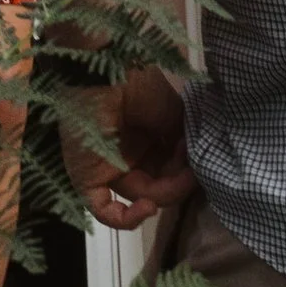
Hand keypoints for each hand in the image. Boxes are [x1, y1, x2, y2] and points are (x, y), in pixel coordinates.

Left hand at [60, 63, 191, 227]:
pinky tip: (149, 206)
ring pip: (139, 198)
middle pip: (156, 187)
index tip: (197, 158)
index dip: (184, 170)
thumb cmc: (136, 83)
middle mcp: (126, 158)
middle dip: (177, 183)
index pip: (167, 171)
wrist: (103, 68)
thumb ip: (182, 139)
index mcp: (143, 141)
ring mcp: (107, 170)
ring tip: (180, 177)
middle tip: (192, 170)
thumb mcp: (170, 109)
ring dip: (162, 194)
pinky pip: (105, 211)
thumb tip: (194, 161)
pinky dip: (128, 218)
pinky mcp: (88, 178)